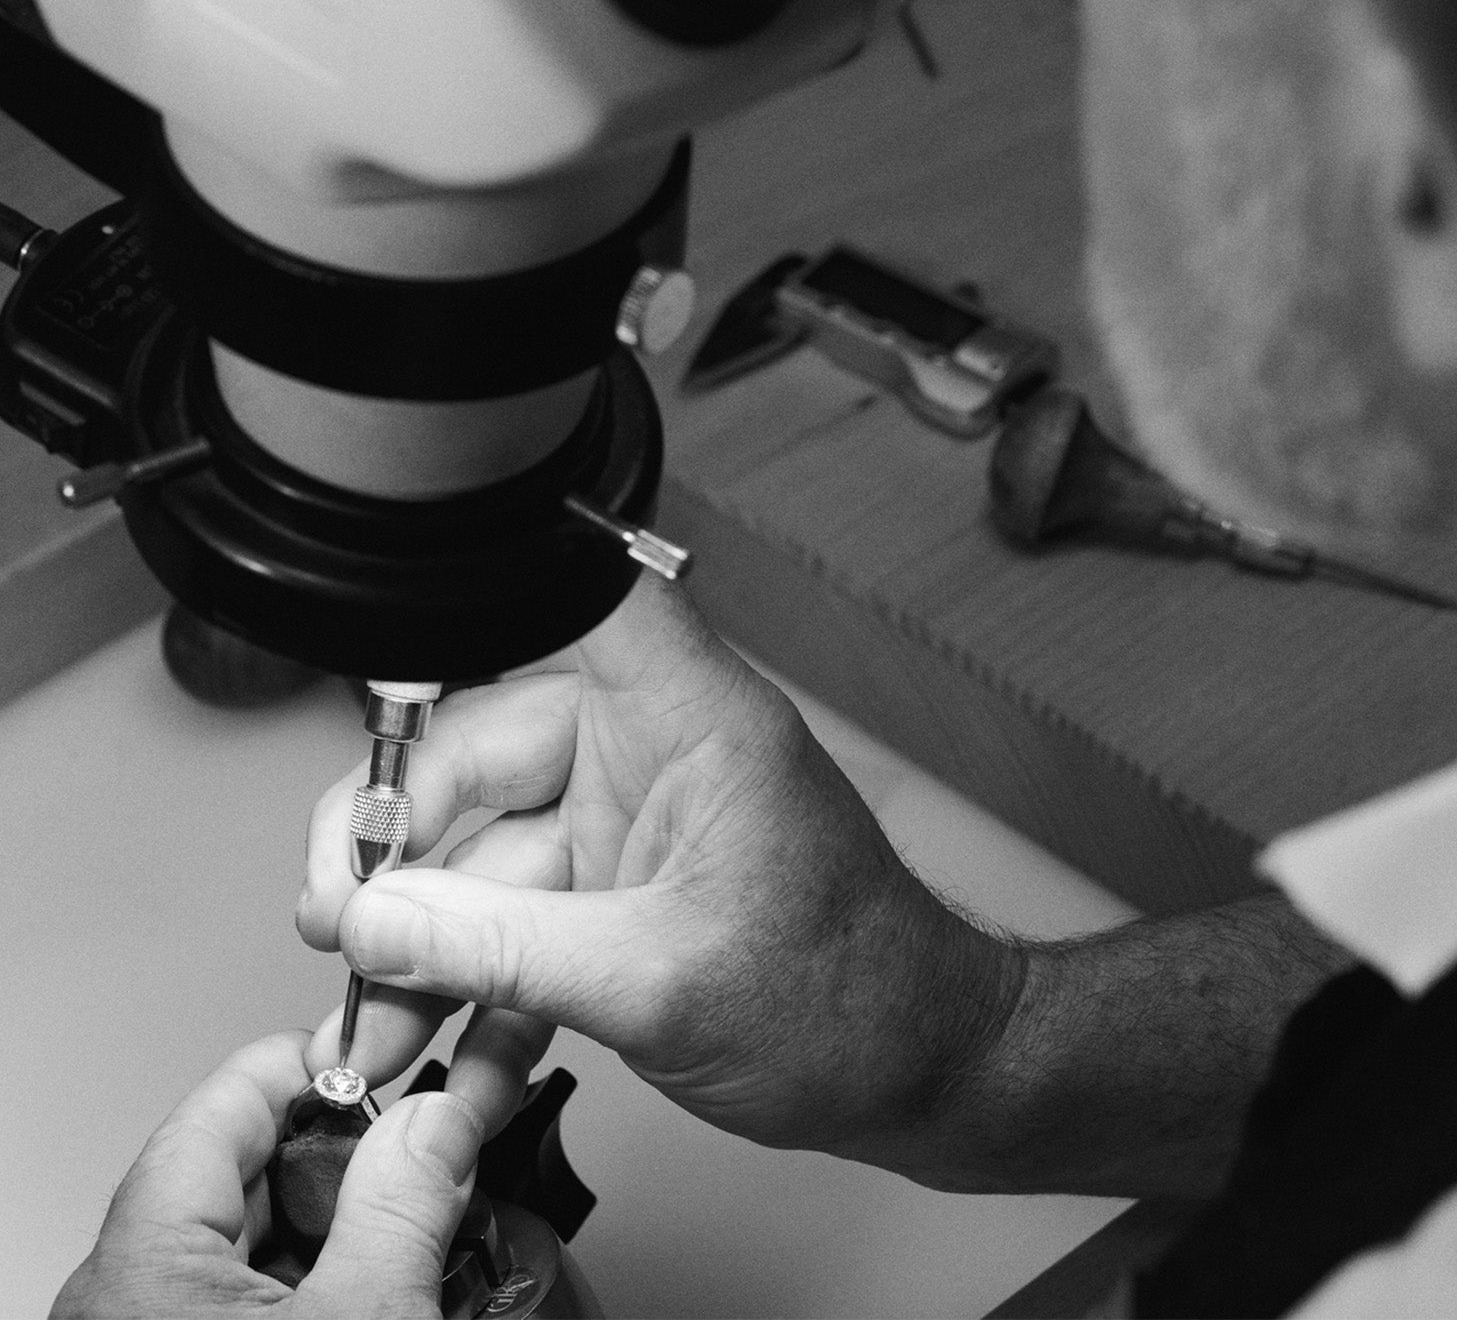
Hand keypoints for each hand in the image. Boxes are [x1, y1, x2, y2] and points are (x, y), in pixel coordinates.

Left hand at [51, 1032, 484, 1318]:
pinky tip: (381, 1278)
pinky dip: (323, 1273)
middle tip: (424, 1141)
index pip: (223, 1107)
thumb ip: (403, 1204)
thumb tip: (437, 1115)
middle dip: (344, 1149)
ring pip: (254, 1236)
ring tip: (417, 1214)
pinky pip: (252, 1293)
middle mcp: (126, 1300)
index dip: (314, 1063)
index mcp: (138, 1270)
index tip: (387, 1045)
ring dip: (342, 1216)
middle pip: (243, 1169)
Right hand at [298, 575, 1022, 1186]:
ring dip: (421, 954)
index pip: (583, 596)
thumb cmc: (852, 998)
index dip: (484, 586)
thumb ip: (505, 951)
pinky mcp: (618, 896)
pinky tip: (442, 1059)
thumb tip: (376, 923)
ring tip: (370, 1036)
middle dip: (393, 854)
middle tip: (336, 934)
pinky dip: (476, 990)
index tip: (379, 635)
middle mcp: (649, 751)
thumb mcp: (659, 982)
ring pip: (483, 861)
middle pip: (478, 753)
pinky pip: (518, 924)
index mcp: (687, 719)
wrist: (918, 1072)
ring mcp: (627, 827)